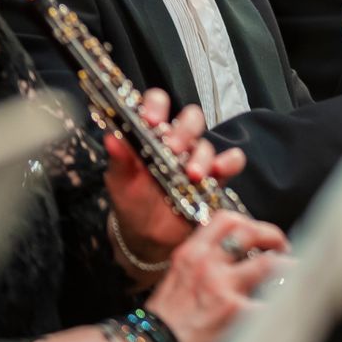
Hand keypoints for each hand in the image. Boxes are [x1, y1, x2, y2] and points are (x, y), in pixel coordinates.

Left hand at [104, 89, 246, 266]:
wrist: (147, 237)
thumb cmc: (131, 202)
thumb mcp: (120, 182)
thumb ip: (119, 159)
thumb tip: (111, 139)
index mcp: (151, 134)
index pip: (157, 104)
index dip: (157, 106)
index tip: (152, 120)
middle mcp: (177, 141)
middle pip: (190, 118)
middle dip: (184, 130)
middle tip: (173, 149)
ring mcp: (196, 159)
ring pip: (207, 143)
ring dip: (202, 155)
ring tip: (192, 175)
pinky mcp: (214, 177)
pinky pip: (231, 162)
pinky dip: (229, 162)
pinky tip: (219, 171)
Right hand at [144, 211, 286, 341]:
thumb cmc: (166, 316)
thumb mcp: (177, 274)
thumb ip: (203, 260)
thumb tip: (233, 255)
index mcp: (192, 252)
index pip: (226, 219)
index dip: (250, 222)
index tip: (259, 234)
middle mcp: (208, 264)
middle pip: (251, 233)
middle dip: (274, 237)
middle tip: (284, 249)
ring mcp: (223, 287)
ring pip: (271, 265)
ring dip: (289, 269)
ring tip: (296, 275)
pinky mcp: (236, 313)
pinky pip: (270, 305)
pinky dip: (282, 307)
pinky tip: (287, 311)